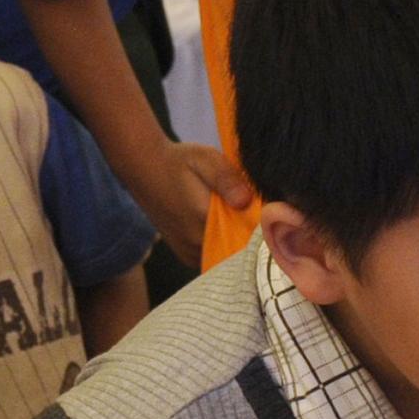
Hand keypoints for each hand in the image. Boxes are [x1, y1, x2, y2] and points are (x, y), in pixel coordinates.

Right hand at [134, 140, 254, 268]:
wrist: (144, 169)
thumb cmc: (179, 161)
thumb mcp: (205, 159)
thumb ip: (226, 179)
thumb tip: (246, 200)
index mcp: (203, 220)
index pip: (245, 240)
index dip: (263, 235)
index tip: (274, 221)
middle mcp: (195, 244)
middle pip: (238, 254)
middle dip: (253, 242)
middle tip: (262, 220)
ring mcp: (190, 253)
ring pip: (226, 260)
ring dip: (238, 247)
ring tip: (244, 223)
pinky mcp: (186, 255)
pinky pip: (214, 260)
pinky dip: (224, 250)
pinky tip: (228, 230)